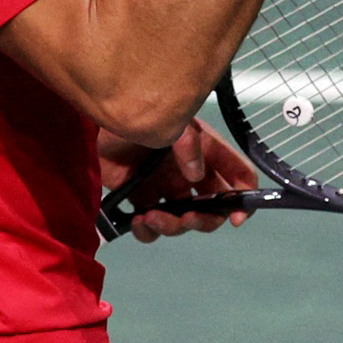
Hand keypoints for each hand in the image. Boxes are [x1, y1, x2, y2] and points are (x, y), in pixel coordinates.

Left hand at [98, 119, 258, 243]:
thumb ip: (188, 143)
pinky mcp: (141, 199)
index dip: (244, 199)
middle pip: (213, 209)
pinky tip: (138, 220)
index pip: (238, 176)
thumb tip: (195, 175)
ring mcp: (166, 189)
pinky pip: (151, 227)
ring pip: (181, 222)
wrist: (98, 122)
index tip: (236, 217)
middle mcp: (190, 174)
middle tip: (188, 219)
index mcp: (206, 152)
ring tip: (151, 217)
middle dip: (204, 220)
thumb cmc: (139, 111)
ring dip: (171, 227)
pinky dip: (147, 231)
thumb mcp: (172, 122)